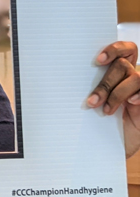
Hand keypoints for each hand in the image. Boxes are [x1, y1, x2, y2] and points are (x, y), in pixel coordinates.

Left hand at [89, 41, 139, 158]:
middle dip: (105, 83)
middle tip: (92, 101)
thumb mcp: (93, 102)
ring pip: (134, 76)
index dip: (114, 48)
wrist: (115, 148)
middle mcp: (132, 77)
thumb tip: (63, 75)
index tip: (97, 60)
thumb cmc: (101, 123)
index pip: (126, 49)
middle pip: (123, 65)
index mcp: (119, 72)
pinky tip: (130, 103)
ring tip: (106, 109)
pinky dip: (138, 94)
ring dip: (116, 93)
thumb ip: (88, 86)